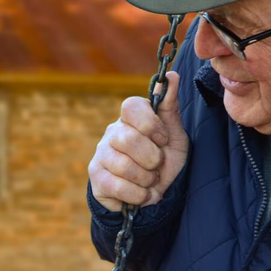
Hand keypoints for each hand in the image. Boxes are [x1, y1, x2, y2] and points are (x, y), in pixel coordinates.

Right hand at [88, 70, 187, 211]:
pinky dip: (138, 195)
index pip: (131, 106)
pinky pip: (117, 186)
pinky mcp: (96, 177)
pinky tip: (142, 194)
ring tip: (149, 181)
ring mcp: (101, 154)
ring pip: (124, 166)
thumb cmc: (164, 161)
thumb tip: (172, 75)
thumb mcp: (174, 136)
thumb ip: (170, 107)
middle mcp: (112, 132)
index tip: (163, 140)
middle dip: (152, 159)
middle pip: (128, 139)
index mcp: (131, 118)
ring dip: (146, 179)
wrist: (153, 195)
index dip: (151, 125)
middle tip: (157, 165)